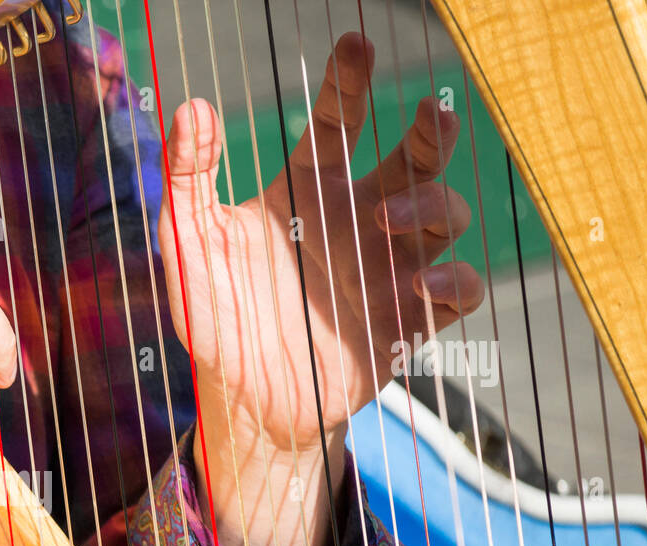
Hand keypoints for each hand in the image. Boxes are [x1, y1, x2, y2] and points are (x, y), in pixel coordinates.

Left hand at [158, 32, 483, 545]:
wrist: (241, 402)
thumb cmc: (215, 319)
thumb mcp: (190, 246)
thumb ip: (188, 178)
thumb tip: (188, 105)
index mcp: (308, 193)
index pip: (338, 123)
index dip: (350, 83)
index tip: (356, 43)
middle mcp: (356, 221)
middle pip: (416, 158)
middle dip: (433, 130)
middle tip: (432, 111)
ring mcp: (387, 269)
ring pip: (445, 215)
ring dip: (430, 207)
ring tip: (384, 220)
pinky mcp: (407, 321)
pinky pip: (458, 289)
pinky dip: (451, 280)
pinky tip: (419, 282)